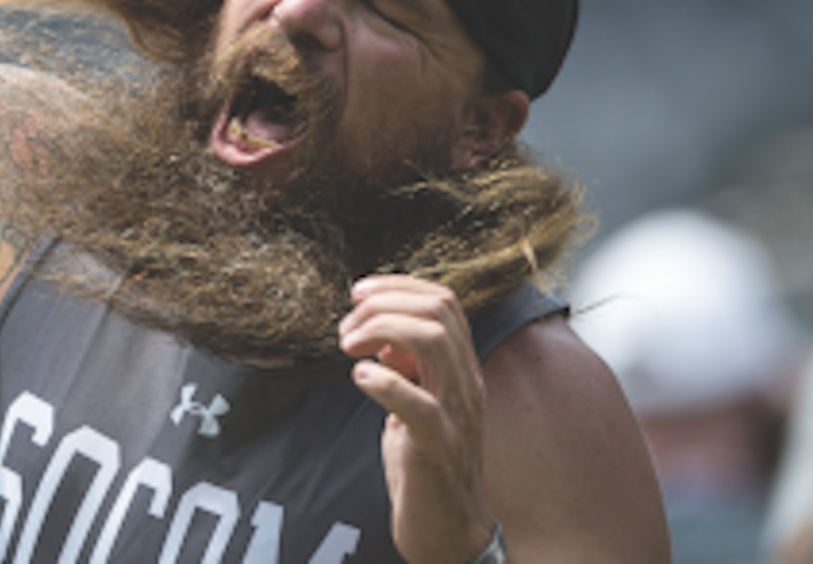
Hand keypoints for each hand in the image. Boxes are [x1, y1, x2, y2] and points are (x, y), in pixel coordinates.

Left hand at [339, 276, 496, 563]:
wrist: (448, 528)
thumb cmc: (426, 461)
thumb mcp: (417, 401)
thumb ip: (408, 365)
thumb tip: (382, 331)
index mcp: (462, 369)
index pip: (444, 300)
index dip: (397, 285)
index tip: (357, 296)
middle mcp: (466, 384)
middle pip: (437, 310)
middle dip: (382, 304)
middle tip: (346, 331)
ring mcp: (456, 414)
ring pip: (433, 341)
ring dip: (380, 330)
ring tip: (349, 349)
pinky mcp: (438, 447)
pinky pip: (418, 403)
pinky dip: (382, 380)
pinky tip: (360, 378)